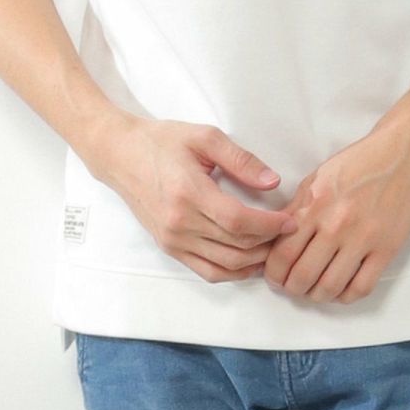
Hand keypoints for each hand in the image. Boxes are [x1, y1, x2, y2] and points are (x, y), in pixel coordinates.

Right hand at [97, 117, 299, 283]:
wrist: (120, 154)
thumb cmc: (161, 141)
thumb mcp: (204, 137)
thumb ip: (241, 160)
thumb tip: (272, 182)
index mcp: (189, 193)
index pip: (239, 221)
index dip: (270, 225)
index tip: (289, 219)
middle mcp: (179, 223)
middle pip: (236, 246)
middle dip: (268, 242)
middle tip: (287, 231)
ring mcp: (173, 239)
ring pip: (224, 265)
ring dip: (254, 261)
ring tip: (273, 245)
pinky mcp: (169, 247)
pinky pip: (206, 271)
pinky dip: (232, 272)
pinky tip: (249, 261)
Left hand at [262, 122, 409, 304]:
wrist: (403, 152)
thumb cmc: (359, 162)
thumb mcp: (318, 177)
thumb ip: (297, 208)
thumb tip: (276, 237)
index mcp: (315, 204)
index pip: (282, 253)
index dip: (274, 273)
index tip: (275, 277)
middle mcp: (336, 224)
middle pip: (302, 275)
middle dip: (292, 288)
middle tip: (292, 287)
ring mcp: (363, 238)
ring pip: (330, 287)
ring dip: (317, 296)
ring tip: (315, 291)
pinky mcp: (387, 249)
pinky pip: (361, 287)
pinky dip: (346, 296)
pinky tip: (341, 290)